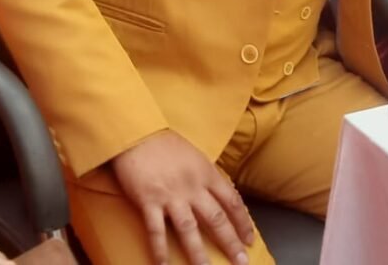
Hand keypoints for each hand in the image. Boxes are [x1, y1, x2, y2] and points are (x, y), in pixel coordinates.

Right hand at [111, 130, 254, 264]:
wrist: (138, 135)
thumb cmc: (167, 145)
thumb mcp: (196, 157)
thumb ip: (207, 177)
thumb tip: (220, 195)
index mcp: (208, 174)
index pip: (232, 202)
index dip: (243, 222)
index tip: (250, 238)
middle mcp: (194, 187)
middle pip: (217, 219)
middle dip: (231, 243)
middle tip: (241, 261)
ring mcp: (171, 196)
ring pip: (190, 230)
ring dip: (199, 254)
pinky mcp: (149, 201)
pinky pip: (156, 231)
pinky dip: (160, 250)